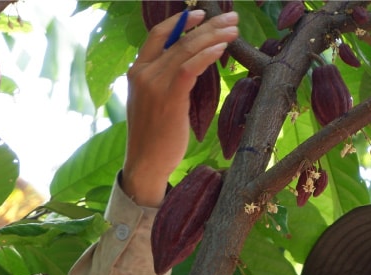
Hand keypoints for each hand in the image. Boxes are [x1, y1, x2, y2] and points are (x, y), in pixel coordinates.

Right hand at [123, 10, 238, 206]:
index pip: (156, 35)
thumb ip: (163, 83)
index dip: (179, 21)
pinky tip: (221, 48)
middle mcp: (143, 73)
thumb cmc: (154, 139)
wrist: (145, 164)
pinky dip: (206, 55)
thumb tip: (187, 69)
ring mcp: (154, 84)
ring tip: (234, 29)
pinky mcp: (169, 97)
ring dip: (213, 36)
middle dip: (208, 25)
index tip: (200, 13)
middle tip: (231, 17)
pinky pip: (189, 68)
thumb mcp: (153, 104)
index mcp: (137, 71)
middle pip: (178, 39)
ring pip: (186, 50)